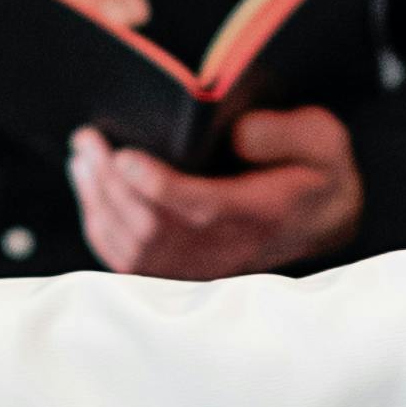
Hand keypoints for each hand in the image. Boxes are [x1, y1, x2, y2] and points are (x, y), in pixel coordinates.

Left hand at [70, 106, 362, 281]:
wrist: (320, 221)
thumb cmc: (315, 172)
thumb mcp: (322, 141)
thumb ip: (285, 134)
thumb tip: (237, 134)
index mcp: (261, 215)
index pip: (201, 209)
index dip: (156, 186)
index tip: (125, 155)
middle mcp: (226, 250)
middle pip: (152, 229)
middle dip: (112, 183)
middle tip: (88, 138)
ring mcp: (199, 268)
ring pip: (132, 248)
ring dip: (98, 201)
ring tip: (83, 155)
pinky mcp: (180, 272)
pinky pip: (128, 261)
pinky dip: (100, 225)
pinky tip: (89, 187)